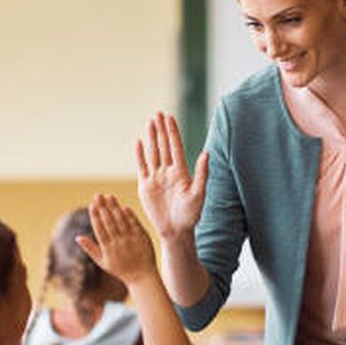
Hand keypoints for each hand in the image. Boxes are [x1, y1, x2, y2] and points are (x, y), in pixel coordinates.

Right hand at [76, 195, 157, 284]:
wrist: (142, 277)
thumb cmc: (120, 270)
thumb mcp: (103, 262)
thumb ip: (90, 249)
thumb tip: (77, 237)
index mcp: (108, 249)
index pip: (100, 230)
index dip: (96, 217)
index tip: (92, 205)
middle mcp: (119, 243)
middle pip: (109, 222)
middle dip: (103, 207)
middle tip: (98, 195)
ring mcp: (131, 240)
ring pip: (121, 221)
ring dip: (115, 207)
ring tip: (109, 196)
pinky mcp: (142, 238)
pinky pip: (135, 224)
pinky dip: (129, 215)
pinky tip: (123, 206)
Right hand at [136, 112, 207, 239]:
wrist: (176, 231)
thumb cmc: (191, 215)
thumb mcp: (199, 194)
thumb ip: (202, 173)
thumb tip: (206, 153)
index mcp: (181, 172)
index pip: (175, 147)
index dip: (172, 132)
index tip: (169, 117)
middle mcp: (169, 172)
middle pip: (164, 146)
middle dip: (161, 130)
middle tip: (158, 113)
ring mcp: (156, 178)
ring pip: (153, 153)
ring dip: (151, 138)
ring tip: (150, 123)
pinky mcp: (146, 186)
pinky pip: (142, 167)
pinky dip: (140, 155)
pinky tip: (139, 142)